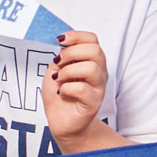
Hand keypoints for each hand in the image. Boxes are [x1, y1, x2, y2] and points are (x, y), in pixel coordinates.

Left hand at [42, 30, 108, 149]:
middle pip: (95, 50)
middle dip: (71, 53)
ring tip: (60, 80)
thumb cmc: (60, 93)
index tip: (60, 41)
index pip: (92, 39)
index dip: (76, 36)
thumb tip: (63, 43)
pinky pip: (82, 89)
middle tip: (59, 63)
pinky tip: (62, 92)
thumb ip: (62, 55)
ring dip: (68, 72)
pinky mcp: (94, 103)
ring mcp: (98, 88)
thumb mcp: (57, 68)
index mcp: (92, 61)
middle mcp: (99, 72)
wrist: (61, 119)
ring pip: (91, 68)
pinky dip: (66, 88)